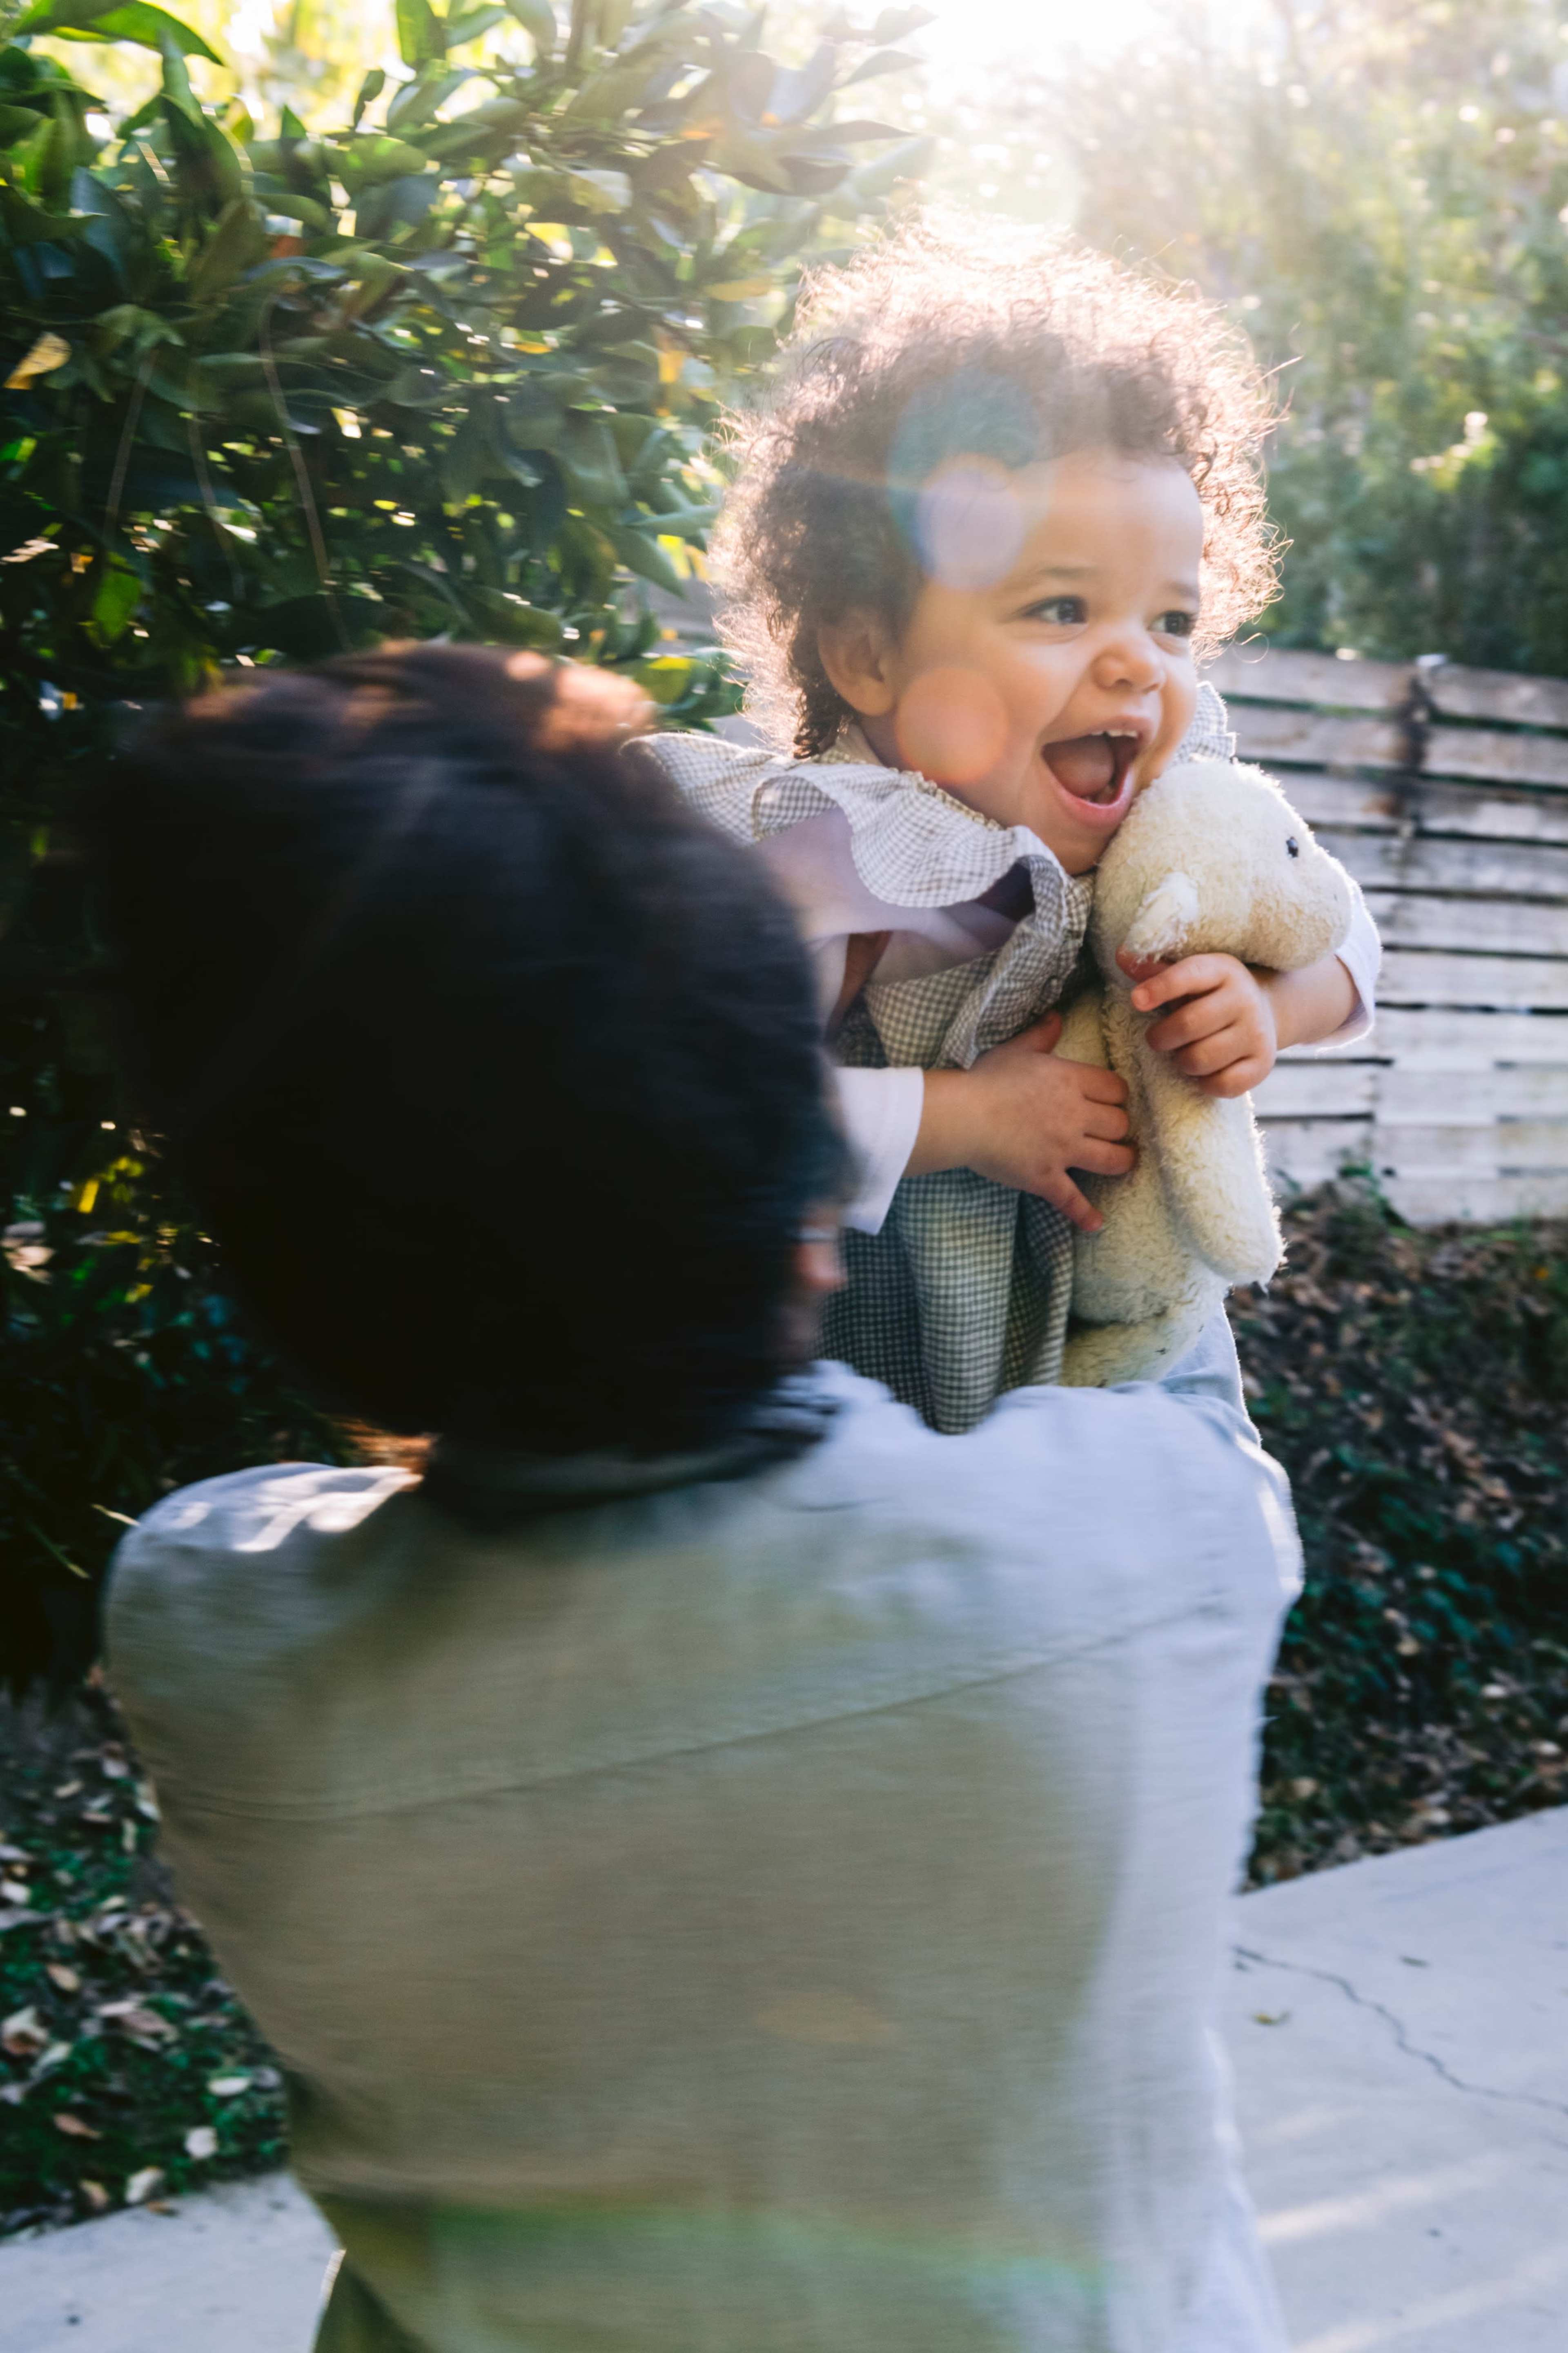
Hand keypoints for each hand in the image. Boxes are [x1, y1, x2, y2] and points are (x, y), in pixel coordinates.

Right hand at [909, 1013, 1133, 1232]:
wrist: (963, 1116)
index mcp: (1071, 1081)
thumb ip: (1041, 1034)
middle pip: (1120, 1123)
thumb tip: (1056, 1016)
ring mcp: (1064, 1150)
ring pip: (1113, 1159)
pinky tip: (1096, 1223)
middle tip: (1113, 1131)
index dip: (1117, 1096)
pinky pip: (1073, 1199)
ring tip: (1122, 1162)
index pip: (1116, 1089)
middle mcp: (1076, 1116)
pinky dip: (1085, 1214)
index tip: (1111, 1100)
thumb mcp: (1016, 1050)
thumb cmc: (986, 1079)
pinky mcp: (1046, 1177)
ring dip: (1121, 1161)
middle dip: (1120, 1127)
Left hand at [1122, 951, 1276, 1097]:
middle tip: (1157, 1039)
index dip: (1159, 988)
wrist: (1267, 1010)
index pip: (1188, 976)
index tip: (1136, 1000)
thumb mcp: (1190, 975)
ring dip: (1182, 1061)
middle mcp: (1243, 999)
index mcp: (1222, 970)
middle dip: (1161, 1037)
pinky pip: (1222, 1084)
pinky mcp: (1263, 1063)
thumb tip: (1121, 955)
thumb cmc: (1212, 993)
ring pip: (1201, 1059)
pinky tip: (1203, 1071)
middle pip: (1188, 1025)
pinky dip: (1204, 1083)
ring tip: (1183, 1052)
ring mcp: (1256, 1033)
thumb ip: (1155, 971)